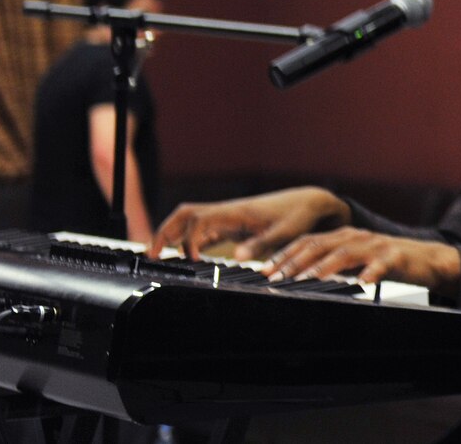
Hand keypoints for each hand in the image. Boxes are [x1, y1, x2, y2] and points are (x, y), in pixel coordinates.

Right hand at [148, 186, 349, 260]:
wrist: (309, 202)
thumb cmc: (298, 216)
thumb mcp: (285, 232)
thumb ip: (262, 244)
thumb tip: (239, 257)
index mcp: (237, 211)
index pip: (200, 220)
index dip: (189, 239)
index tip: (192, 259)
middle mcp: (227, 211)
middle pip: (185, 214)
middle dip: (166, 231)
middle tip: (152, 255)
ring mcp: (228, 217)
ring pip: (190, 220)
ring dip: (172, 234)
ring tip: (158, 256)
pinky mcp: (232, 224)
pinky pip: (203, 229)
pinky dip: (188, 240)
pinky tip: (183, 256)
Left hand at [267, 228, 460, 293]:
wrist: (428, 259)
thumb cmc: (387, 263)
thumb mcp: (355, 261)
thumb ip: (330, 265)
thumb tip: (296, 279)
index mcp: (344, 236)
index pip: (308, 241)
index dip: (285, 255)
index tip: (264, 271)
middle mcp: (358, 236)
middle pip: (321, 244)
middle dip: (296, 261)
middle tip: (276, 278)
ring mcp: (377, 245)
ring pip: (346, 253)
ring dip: (325, 267)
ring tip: (307, 280)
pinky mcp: (397, 256)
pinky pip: (382, 264)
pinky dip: (371, 273)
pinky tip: (362, 283)